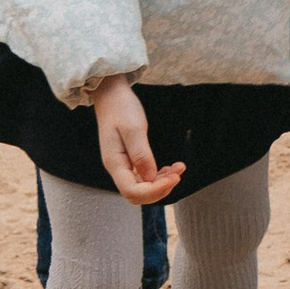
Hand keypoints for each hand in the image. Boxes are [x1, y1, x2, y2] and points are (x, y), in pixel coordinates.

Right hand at [89, 76, 183, 203]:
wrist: (111, 94)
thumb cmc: (121, 107)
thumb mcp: (134, 128)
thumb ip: (141, 154)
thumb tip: (150, 178)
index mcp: (114, 163)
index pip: (132, 191)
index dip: (154, 191)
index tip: (173, 179)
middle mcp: (118, 168)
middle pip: (138, 194)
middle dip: (160, 189)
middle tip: (178, 174)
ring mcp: (123, 165)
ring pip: (143, 186)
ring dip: (161, 182)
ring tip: (178, 169)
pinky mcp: (129, 160)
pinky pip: (144, 176)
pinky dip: (158, 176)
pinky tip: (169, 168)